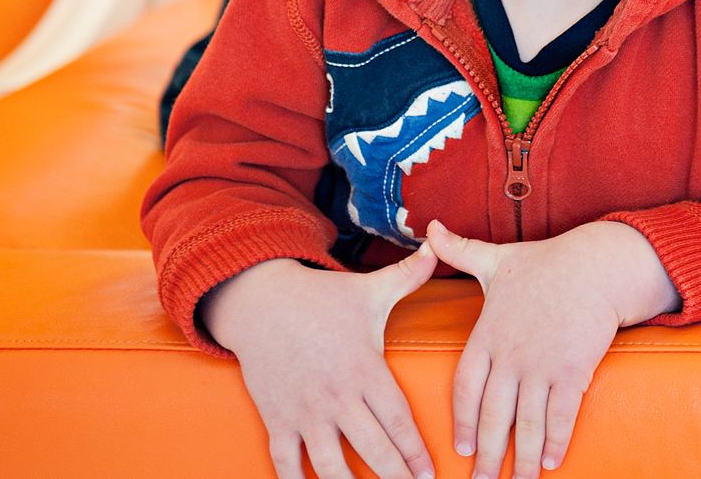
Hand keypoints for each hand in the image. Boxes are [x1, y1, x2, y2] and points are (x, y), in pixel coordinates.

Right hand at [202, 247, 439, 478]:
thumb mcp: (370, 289)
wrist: (261, 303)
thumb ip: (410, 275)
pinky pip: (285, 461)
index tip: (430, 474)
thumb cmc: (324, 300)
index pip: (397, 420)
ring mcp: (304, 410)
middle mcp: (336, 396)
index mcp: (364, 369)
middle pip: (371, 448)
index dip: (414, 451)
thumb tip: (439, 245)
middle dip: (393, 475)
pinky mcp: (277, 418)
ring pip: (329, 464)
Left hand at [425, 218, 650, 478]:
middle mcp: (510, 356)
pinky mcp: (572, 371)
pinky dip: (554, 440)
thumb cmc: (546, 264)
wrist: (596, 265)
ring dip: (520, 459)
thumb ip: (459, 250)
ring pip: (524, 423)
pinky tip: (550, 461)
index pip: (465, 388)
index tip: (462, 448)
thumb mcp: (497, 259)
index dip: (463, 421)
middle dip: (486, 457)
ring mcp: (541, 366)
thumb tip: (429, 227)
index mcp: (487, 335)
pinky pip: (560, 414)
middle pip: (492, 417)